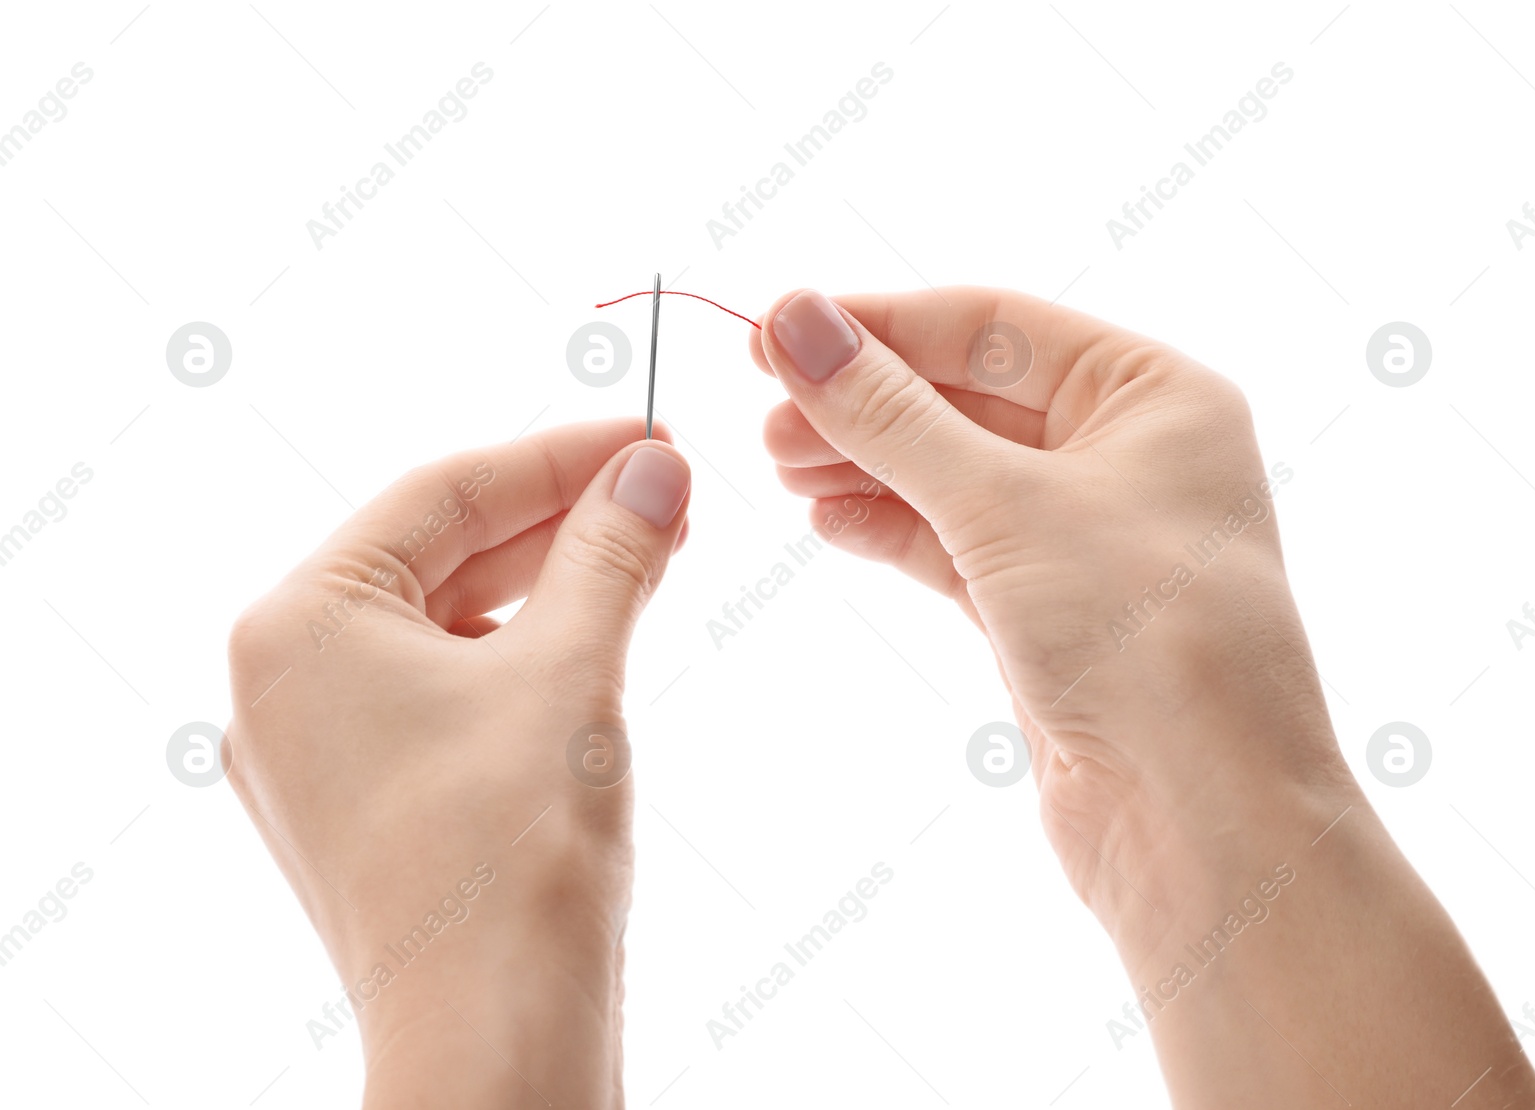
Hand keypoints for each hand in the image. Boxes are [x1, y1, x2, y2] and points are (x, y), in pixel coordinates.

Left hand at [226, 419, 689, 1109]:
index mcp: (297, 627)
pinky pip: (447, 690)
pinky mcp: (367, 801)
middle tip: (665, 488)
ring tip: (652, 550)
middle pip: (440, 555)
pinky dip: (524, 653)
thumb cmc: (512, 854)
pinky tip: (600, 630)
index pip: (441, 494)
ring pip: (449, 623)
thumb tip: (655, 469)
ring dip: (552, 585)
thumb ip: (610, 553)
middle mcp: (285, 682)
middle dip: (561, 520)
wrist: (497, 1039)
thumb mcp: (571, 670)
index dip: (560, 456)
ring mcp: (320, 748)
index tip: (650, 435)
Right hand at [750, 287, 1336, 944]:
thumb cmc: (1145, 639)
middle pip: (968, 399)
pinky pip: (957, 546)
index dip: (878, 326)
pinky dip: (893, 529)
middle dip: (864, 405)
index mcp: (1153, 395)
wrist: (1204, 822)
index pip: (993, 327)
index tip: (775, 332)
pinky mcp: (1052, 614)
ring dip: (867, 466)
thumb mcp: (1005, 505)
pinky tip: (830, 520)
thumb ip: (892, 414)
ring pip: (955, 476)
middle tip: (765, 418)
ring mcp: (1090, 539)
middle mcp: (1130, 455)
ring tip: (781, 469)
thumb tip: (795, 320)